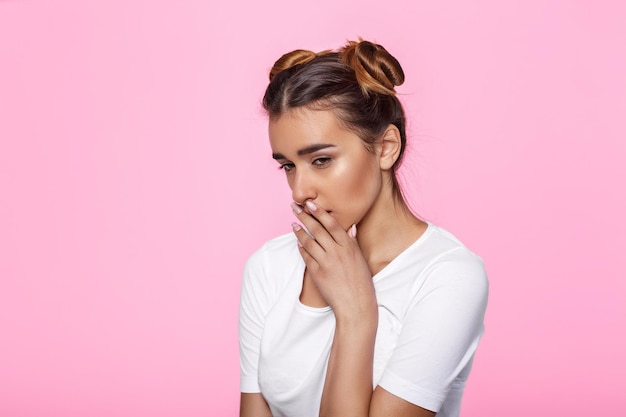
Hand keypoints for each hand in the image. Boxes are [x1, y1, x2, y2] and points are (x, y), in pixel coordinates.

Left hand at [291, 200, 376, 321]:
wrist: (356, 306)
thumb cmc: (361, 283)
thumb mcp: (360, 259)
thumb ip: (353, 243)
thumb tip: (350, 227)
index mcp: (349, 247)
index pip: (332, 224)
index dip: (319, 212)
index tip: (310, 203)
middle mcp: (337, 253)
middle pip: (317, 230)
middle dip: (304, 216)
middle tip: (295, 207)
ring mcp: (326, 263)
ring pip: (309, 242)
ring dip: (299, 231)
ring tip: (293, 223)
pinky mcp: (317, 274)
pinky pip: (306, 257)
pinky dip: (301, 248)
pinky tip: (297, 242)